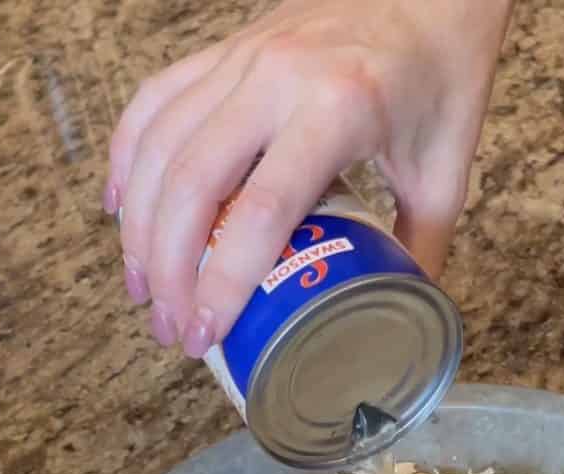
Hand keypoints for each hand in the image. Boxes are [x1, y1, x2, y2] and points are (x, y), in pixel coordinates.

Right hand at [105, 0, 512, 357]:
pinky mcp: (224, 49)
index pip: (262, 211)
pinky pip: (153, 102)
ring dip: (138, 227)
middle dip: (169, 270)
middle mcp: (277, 78)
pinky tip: (120, 206)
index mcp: (338, 110)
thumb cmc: (443, 74)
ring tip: (142, 289)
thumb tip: (392, 321)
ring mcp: (242, 58)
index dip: (222, 282)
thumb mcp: (443, 176)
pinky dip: (126, 157)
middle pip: (192, 185)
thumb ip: (416, 254)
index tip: (206, 334)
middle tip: (171, 329)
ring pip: (159, 146)